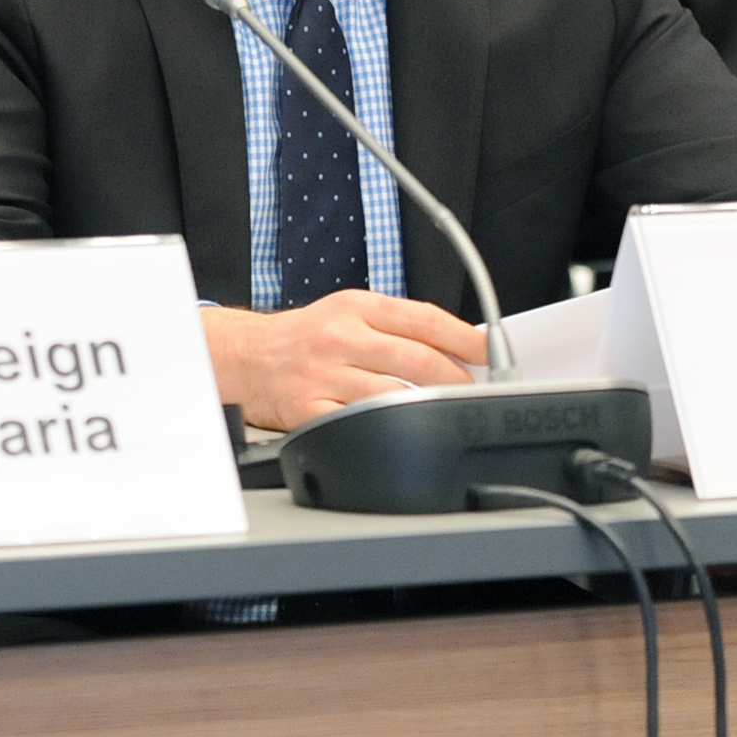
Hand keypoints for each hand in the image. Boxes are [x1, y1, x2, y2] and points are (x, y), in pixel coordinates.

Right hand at [202, 292, 486, 431]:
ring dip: (429, 406)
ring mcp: (324, 375)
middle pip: (417, 359)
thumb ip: (396, 324)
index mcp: (356, 307)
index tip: (489, 349)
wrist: (246, 357)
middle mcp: (340, 337)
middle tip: (476, 388)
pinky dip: (387, 428)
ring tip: (447, 409)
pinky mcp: (309, 410)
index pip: (423, 318)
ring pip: (395, 395)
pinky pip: (359, 424)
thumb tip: (455, 344)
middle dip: (457, 378)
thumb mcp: (348, 311)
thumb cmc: (305, 336)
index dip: (464, 336)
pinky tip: (403, 428)